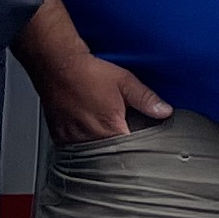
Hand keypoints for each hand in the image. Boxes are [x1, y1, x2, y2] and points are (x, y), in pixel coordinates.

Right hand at [27, 42, 170, 148]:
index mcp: (110, 128)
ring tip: (103, 133)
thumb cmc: (86, 71)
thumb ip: (145, 98)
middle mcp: (90, 137)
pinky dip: (81, 142)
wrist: (54, 62)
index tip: (142, 147)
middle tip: (121, 137)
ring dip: (99, 147)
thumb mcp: (123, 81)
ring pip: (91, 153)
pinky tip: (85, 130)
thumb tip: (164, 111)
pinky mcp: (58, 134)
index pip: (130, 151)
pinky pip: (73, 146)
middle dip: (118, 149)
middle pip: (110, 155)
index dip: (138, 150)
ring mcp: (72, 137)